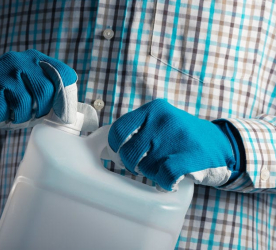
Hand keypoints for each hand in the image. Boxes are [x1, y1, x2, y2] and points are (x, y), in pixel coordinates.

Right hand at [0, 49, 90, 130]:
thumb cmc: (10, 98)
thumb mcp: (32, 91)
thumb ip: (51, 96)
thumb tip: (71, 114)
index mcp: (35, 59)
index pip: (63, 72)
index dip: (66, 95)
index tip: (63, 112)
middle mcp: (19, 60)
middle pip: (45, 90)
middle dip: (41, 109)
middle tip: (32, 114)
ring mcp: (0, 70)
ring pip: (24, 102)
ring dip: (21, 116)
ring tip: (14, 114)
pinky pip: (3, 108)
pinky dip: (3, 116)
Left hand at [107, 99, 236, 190]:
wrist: (221, 144)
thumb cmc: (182, 135)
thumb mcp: (161, 120)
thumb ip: (138, 127)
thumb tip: (111, 148)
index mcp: (153, 109)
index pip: (119, 130)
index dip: (115, 146)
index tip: (119, 153)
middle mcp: (162, 121)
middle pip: (129, 153)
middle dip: (132, 164)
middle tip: (140, 166)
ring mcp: (176, 138)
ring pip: (145, 167)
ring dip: (151, 173)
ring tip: (162, 167)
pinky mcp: (189, 157)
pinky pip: (164, 177)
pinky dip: (164, 183)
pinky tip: (170, 181)